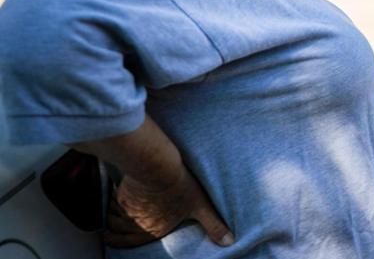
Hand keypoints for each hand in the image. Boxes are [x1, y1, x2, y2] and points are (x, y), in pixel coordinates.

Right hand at [104, 164, 232, 248]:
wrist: (159, 168)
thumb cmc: (182, 187)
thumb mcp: (202, 207)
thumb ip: (214, 226)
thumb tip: (229, 242)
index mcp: (155, 229)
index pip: (133, 242)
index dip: (122, 242)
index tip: (113, 241)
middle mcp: (138, 223)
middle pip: (119, 231)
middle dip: (113, 234)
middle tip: (107, 234)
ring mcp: (127, 208)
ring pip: (114, 218)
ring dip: (111, 219)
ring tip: (109, 217)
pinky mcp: (122, 193)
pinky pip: (112, 201)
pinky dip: (110, 202)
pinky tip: (111, 198)